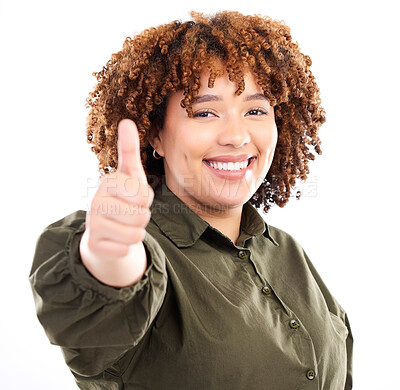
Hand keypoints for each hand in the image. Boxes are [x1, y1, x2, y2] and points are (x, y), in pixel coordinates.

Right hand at [80, 119, 152, 283]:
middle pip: (142, 215)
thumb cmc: (123, 200)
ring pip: (136, 234)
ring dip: (136, 232)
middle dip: (142, 217)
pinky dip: (126, 247)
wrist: (104, 232)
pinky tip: (115, 239)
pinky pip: (126, 249)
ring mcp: (92, 223)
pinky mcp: (94, 244)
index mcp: (109, 181)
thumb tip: (126, 121)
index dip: (145, 200)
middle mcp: (96, 200)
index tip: (133, 198)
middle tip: (129, 214)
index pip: (144, 195)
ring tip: (123, 225)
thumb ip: (129, 150)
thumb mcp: (131, 176)